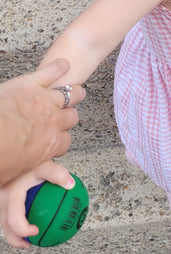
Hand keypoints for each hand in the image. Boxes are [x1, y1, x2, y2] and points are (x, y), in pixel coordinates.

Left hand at [0, 59, 84, 185]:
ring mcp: (45, 100)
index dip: (60, 140)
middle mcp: (53, 121)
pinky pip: (53, 71)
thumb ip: (24, 174)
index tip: (55, 140)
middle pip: (72, 117)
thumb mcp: (11, 175)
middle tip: (62, 115)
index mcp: (49, 144)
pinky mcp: (32, 83)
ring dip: (73, 92)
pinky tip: (63, 65)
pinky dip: (59, 67)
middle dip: (68, 117)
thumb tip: (23, 188)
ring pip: (71, 93)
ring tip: (74, 91)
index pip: (66, 142)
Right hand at [0, 161, 73, 247]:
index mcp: (10, 195)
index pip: (14, 220)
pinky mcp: (3, 198)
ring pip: (4, 220)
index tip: (36, 231)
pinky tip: (30, 218)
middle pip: (6, 225)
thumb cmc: (30, 159)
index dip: (23, 230)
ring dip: (15, 231)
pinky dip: (17, 218)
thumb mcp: (44, 164)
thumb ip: (57, 174)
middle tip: (29, 243)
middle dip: (16, 238)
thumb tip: (71, 184)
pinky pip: (9, 212)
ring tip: (28, 237)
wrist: (16, 151)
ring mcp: (0, 200)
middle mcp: (2, 199)